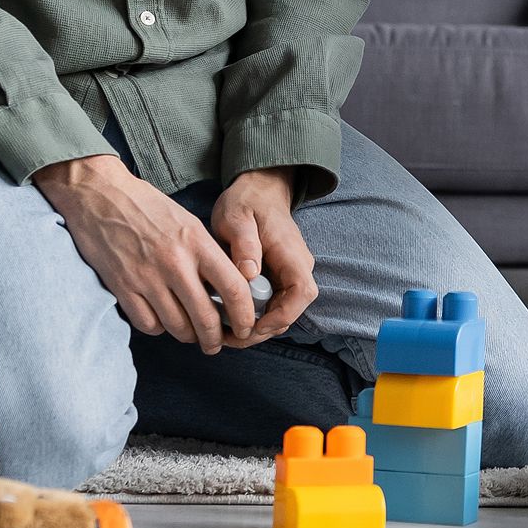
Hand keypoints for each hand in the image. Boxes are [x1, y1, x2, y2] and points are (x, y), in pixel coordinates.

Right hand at [33, 153, 252, 352]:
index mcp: (197, 242)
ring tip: (190, 334)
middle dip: (215, 339)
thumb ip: (207, 254)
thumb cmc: (146, 206)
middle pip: (206, 318)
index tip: (245, 327)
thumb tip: (227, 287)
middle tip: (216, 344)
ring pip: (177, 326)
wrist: (99, 195)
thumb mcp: (187, 222)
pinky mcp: (122, 287)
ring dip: (187, 336)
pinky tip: (161, 320)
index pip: (234, 289)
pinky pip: (148, 324)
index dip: (244, 317)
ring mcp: (147, 277)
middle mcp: (175, 262)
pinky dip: (158, 328)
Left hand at [210, 168, 316, 349]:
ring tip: (225, 332)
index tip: (252, 327)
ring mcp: (289, 273)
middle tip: (229, 338)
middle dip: (262, 330)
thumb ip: (244, 244)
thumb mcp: (237, 218)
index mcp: (292, 255)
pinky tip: (228, 317)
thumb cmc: (247, 201)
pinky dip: (253, 315)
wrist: (259, 189)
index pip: (302, 294)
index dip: (280, 316)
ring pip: (281, 311)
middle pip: (291, 310)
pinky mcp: (279, 277)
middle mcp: (297, 267)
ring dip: (257, 326)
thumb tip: (249, 273)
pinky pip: (271, 303)